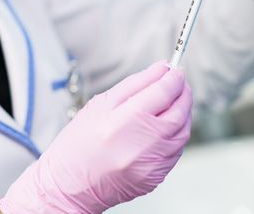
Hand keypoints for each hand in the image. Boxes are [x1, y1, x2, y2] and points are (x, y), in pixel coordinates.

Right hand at [0, 61, 191, 213]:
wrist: (69, 185)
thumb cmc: (78, 144)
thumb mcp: (100, 104)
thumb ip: (134, 84)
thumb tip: (161, 69)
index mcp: (123, 121)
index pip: (162, 92)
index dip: (174, 77)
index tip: (175, 70)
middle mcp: (140, 145)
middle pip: (178, 111)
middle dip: (183, 93)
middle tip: (178, 83)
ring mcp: (151, 164)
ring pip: (182, 132)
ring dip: (183, 113)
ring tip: (172, 103)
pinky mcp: (155, 177)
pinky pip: (176, 150)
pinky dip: (175, 134)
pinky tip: (163, 127)